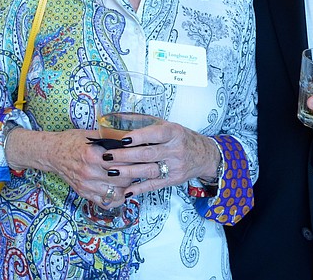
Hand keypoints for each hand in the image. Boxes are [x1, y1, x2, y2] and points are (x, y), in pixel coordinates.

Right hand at [6, 128, 135, 207]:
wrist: (52, 153)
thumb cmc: (72, 141)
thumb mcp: (91, 134)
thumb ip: (111, 138)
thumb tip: (133, 138)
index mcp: (92, 155)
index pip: (123, 161)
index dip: (135, 159)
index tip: (141, 155)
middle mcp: (89, 173)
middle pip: (123, 179)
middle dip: (134, 173)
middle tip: (139, 167)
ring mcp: (86, 186)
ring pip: (117, 193)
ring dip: (126, 186)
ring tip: (129, 178)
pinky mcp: (84, 194)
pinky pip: (106, 202)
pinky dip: (116, 198)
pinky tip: (119, 190)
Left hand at [95, 120, 221, 197]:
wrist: (205, 156)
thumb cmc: (182, 138)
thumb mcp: (170, 126)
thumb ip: (149, 125)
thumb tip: (121, 122)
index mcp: (174, 133)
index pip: (155, 134)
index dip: (138, 137)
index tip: (121, 139)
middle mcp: (175, 150)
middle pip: (148, 154)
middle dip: (125, 155)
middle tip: (108, 156)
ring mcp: (175, 167)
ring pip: (149, 171)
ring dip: (128, 172)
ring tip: (111, 172)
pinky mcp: (173, 180)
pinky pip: (154, 185)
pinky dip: (139, 188)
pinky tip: (126, 190)